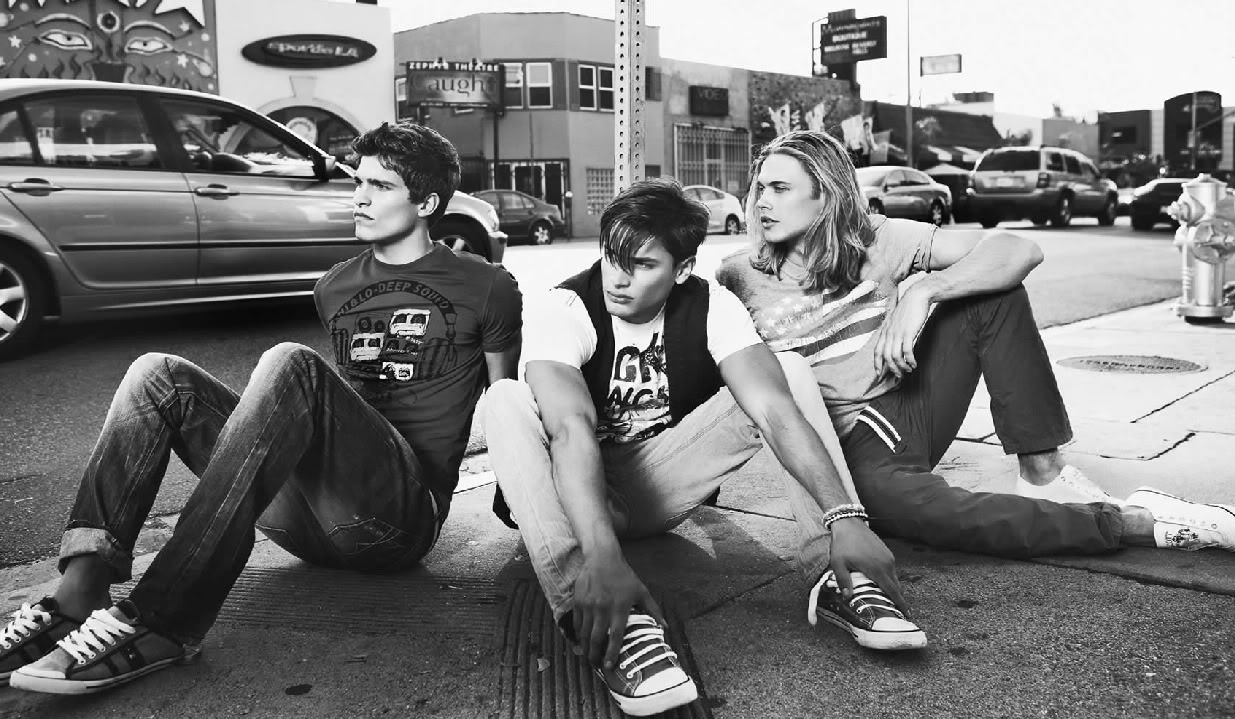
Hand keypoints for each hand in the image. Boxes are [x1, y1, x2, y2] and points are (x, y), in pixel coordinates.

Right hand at [572, 554, 664, 669]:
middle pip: (597, 638)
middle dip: (595, 655)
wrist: (602, 557)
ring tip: (588, 656)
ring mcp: (588, 605)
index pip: (615, 636)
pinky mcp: (578, 601)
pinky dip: (578, 633)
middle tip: (596, 666)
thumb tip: (665, 627)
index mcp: (620, 608)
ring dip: (585, 647)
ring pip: (584, 632)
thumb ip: (653, 610)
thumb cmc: (624, 576)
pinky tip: (581, 640)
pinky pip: (576, 622)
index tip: (609, 666)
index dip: (612, 653)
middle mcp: (602, 608)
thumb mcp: (641, 591)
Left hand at [827, 516, 907, 611]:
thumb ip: (844, 581)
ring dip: (892, 588)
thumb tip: (847, 597)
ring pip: (894, 578)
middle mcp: (887, 564)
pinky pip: (891, 569)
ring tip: (886, 598)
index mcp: (877, 569)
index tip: (907, 614)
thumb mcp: (838, 563)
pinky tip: (880, 582)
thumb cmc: (843, 544)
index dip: (901, 603)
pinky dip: (889, 578)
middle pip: (896, 586)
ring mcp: (888, 557)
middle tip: (895, 611)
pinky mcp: (887, 552)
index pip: (893, 591)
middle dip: (897, 599)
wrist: (849, 523)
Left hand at [873, 286, 930, 380]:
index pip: (877, 351)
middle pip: (886, 357)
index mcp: (885, 331)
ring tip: (909, 370)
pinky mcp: (909, 332)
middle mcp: (889, 333)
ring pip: (895, 356)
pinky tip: (914, 363)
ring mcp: (898, 333)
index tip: (878, 374)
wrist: (917, 296)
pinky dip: (910, 360)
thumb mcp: (895, 320)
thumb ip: (892, 331)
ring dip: (902, 366)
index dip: (877, 364)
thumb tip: (893, 342)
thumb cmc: (908, 309)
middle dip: (892, 369)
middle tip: (899, 376)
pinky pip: (907, 351)